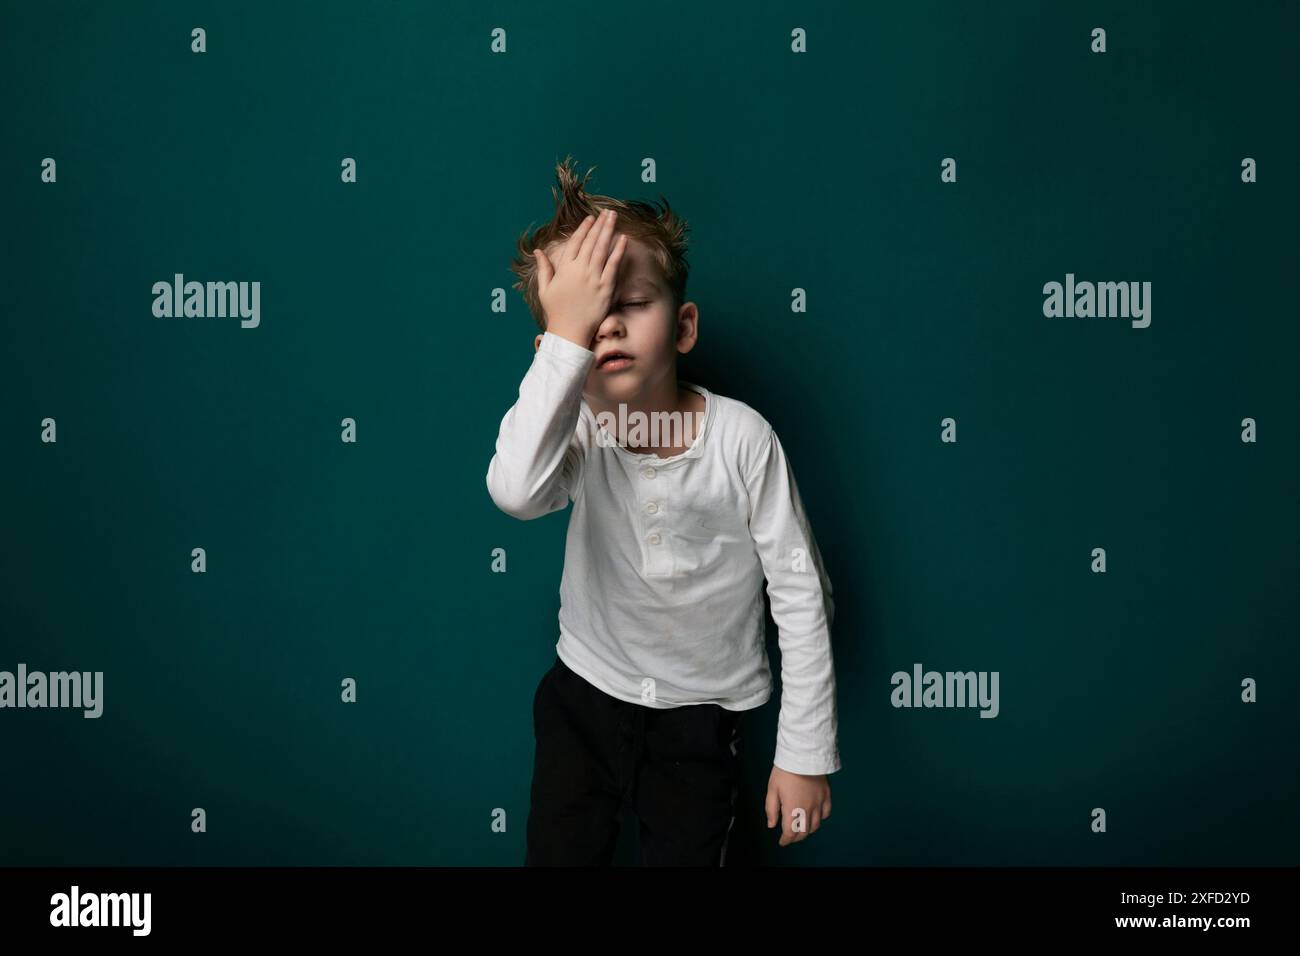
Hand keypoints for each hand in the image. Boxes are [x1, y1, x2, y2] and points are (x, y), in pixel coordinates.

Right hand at [533, 209, 627, 349]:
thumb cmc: (555, 311)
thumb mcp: (545, 288)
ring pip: (602, 249)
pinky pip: (613, 266)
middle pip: (591, 242)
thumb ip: (544, 268)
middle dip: (599, 225)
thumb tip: (538, 251)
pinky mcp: (605, 288)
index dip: (583, 228)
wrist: (569, 332)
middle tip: (606, 212)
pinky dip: (618, 251)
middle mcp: (579, 270)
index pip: (575, 242)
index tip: (590, 219)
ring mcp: (593, 278)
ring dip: (608, 231)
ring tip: (614, 217)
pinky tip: (623, 239)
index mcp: (565, 268)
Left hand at [765, 765, 831, 846]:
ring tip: (801, 828)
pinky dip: (820, 818)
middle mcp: (808, 809)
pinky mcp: (826, 795)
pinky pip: (826, 813)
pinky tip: (815, 816)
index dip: (786, 840)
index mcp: (792, 809)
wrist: (802, 754)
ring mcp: (819, 803)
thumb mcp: (772, 789)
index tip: (782, 842)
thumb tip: (772, 825)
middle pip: (804, 832)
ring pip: (816, 825)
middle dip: (796, 837)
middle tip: (790, 836)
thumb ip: (771, 809)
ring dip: (807, 830)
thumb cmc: (784, 771)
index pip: (790, 833)